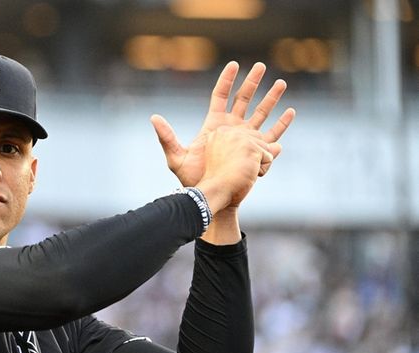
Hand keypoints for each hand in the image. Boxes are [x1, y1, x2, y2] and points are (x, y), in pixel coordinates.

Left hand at [151, 61, 295, 186]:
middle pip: (243, 99)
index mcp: (213, 124)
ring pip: (260, 113)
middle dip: (252, 82)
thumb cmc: (191, 179)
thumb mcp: (176, 157)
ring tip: (281, 82)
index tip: (234, 64)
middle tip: (261, 65)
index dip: (227, 80)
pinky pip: (272, 135)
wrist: (209, 196)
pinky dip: (281, 123)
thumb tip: (154, 117)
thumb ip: (166, 137)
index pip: (220, 96)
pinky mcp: (256, 151)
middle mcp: (230, 128)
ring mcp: (244, 139)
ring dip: (271, 98)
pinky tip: (290, 111)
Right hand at [195, 126, 275, 212]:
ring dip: (258, 164)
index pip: (247, 137)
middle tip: (235, 169)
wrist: (215, 191)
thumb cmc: (221, 180)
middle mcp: (230, 131)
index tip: (230, 164)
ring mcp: (241, 138)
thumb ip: (252, 148)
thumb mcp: (234, 159)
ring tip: (240, 171)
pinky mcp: (251, 147)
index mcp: (221, 132)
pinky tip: (247, 174)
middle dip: (253, 157)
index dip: (244, 155)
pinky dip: (262, 170)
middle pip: (258, 140)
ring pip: (265, 148)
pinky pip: (269, 157)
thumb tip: (279, 146)